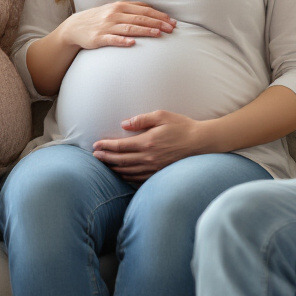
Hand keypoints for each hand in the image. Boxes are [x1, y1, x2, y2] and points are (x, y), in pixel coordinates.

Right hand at [61, 1, 175, 49]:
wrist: (75, 27)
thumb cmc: (99, 18)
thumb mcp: (114, 9)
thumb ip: (131, 8)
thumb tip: (151, 9)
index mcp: (120, 6)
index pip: (144, 10)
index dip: (159, 15)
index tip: (171, 22)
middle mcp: (114, 14)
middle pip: (140, 18)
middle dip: (157, 23)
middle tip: (171, 29)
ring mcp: (107, 26)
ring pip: (129, 28)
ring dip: (145, 30)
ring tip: (158, 34)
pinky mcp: (99, 38)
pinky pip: (112, 39)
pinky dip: (122, 40)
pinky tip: (132, 43)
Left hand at [92, 110, 207, 181]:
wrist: (201, 143)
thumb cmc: (182, 126)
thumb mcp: (162, 116)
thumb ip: (141, 120)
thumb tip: (124, 123)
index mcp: (147, 142)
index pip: (120, 146)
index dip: (106, 146)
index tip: (96, 144)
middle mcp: (148, 157)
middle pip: (120, 160)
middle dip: (105, 157)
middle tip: (95, 156)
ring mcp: (154, 168)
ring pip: (128, 171)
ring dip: (113, 168)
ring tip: (104, 164)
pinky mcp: (159, 174)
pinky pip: (138, 178)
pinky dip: (127, 176)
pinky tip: (121, 174)